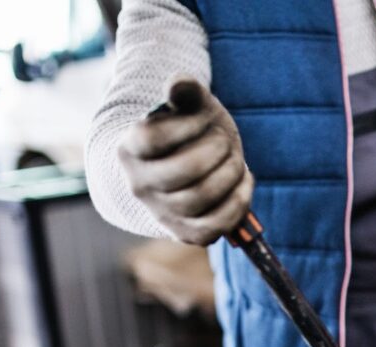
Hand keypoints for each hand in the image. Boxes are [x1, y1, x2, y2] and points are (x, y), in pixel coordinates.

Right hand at [118, 78, 252, 244]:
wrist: (185, 167)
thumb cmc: (190, 132)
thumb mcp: (189, 106)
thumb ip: (185, 90)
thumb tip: (178, 84)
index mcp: (131, 149)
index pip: (154, 138)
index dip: (188, 125)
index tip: (203, 117)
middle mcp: (140, 184)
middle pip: (183, 172)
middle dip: (216, 151)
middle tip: (224, 142)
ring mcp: (162, 212)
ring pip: (200, 200)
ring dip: (230, 175)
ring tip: (236, 161)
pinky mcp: (185, 232)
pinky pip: (213, 228)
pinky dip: (238, 204)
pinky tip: (245, 182)